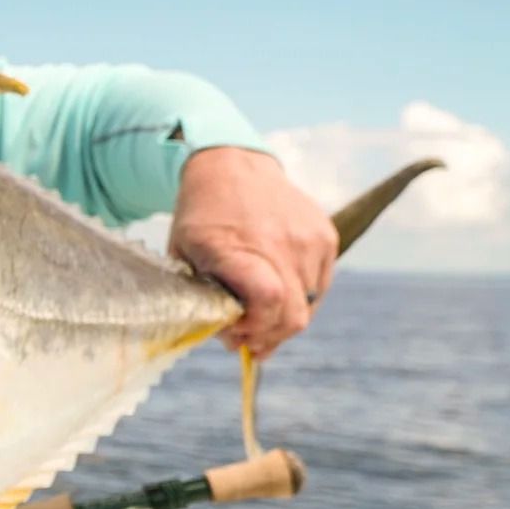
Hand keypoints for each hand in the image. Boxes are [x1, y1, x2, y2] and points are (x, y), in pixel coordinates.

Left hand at [168, 147, 338, 358]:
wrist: (232, 166)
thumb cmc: (201, 217)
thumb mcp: (183, 256)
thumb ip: (203, 301)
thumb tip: (235, 342)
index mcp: (238, 247)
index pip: (268, 303)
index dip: (256, 329)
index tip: (235, 332)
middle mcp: (281, 243)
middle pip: (294, 316)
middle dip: (269, 336)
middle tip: (247, 338)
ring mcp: (310, 239)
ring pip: (310, 306)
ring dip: (284, 319)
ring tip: (258, 311)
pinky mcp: (326, 237)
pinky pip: (320, 286)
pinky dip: (300, 298)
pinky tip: (276, 287)